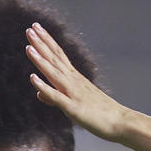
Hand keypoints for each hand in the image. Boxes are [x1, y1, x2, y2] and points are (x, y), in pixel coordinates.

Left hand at [26, 22, 132, 141]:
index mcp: (75, 78)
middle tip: (30, 28)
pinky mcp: (73, 108)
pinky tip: (32, 78)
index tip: (36, 28)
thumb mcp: (75, 103)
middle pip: (55, 59)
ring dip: (40, 60)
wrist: (121, 123)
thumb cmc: (101, 114)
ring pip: (54, 73)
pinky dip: (44, 86)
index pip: (59, 55)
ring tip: (28, 46)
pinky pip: (56, 96)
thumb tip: (38, 94)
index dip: (46, 41)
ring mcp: (73, 93)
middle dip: (41, 44)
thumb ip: (55, 97)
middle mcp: (74, 82)